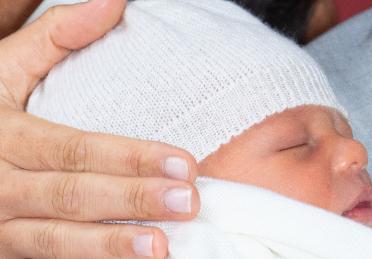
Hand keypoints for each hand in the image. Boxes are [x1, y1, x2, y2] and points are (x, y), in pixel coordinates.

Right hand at [0, 1, 199, 257]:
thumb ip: (56, 36)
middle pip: (73, 194)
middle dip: (131, 200)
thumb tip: (113, 2)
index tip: (184, 163)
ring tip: (161, 247)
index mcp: (3, 133)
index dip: (131, 157)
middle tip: (186, 203)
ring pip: (54, 239)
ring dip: (109, 246)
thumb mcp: (2, 68)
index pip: (76, 148)